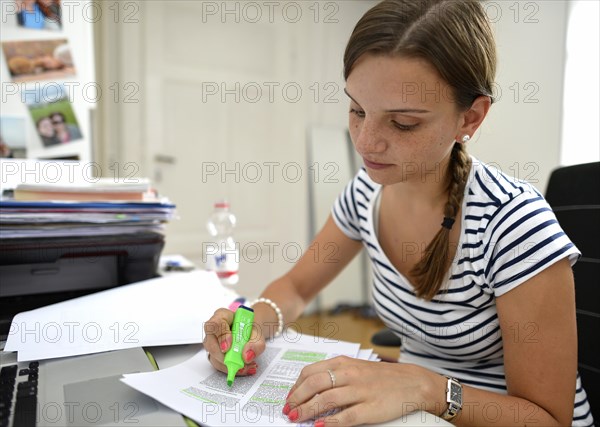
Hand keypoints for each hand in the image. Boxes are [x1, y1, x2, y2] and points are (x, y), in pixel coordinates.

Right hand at [202, 307, 265, 376]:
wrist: (250, 331)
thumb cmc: (250, 328)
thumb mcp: (258, 333)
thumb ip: (256, 344)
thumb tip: (246, 357)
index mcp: (222, 316)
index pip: (216, 324)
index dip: (221, 336)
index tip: (228, 347)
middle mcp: (213, 329)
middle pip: (210, 342)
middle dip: (223, 357)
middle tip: (239, 364)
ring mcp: (212, 342)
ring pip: (212, 356)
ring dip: (229, 365)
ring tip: (246, 367)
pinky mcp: (214, 354)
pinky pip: (218, 364)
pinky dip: (230, 369)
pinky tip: (243, 368)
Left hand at [284, 356, 444, 425]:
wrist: (412, 383)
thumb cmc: (381, 377)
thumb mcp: (355, 367)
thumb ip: (334, 374)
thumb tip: (309, 387)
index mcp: (344, 363)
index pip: (310, 372)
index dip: (296, 387)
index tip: (289, 398)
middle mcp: (350, 374)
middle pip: (314, 385)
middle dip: (296, 399)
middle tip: (288, 411)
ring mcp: (360, 391)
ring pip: (326, 400)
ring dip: (307, 411)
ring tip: (296, 419)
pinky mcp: (370, 408)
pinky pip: (345, 416)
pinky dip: (329, 423)